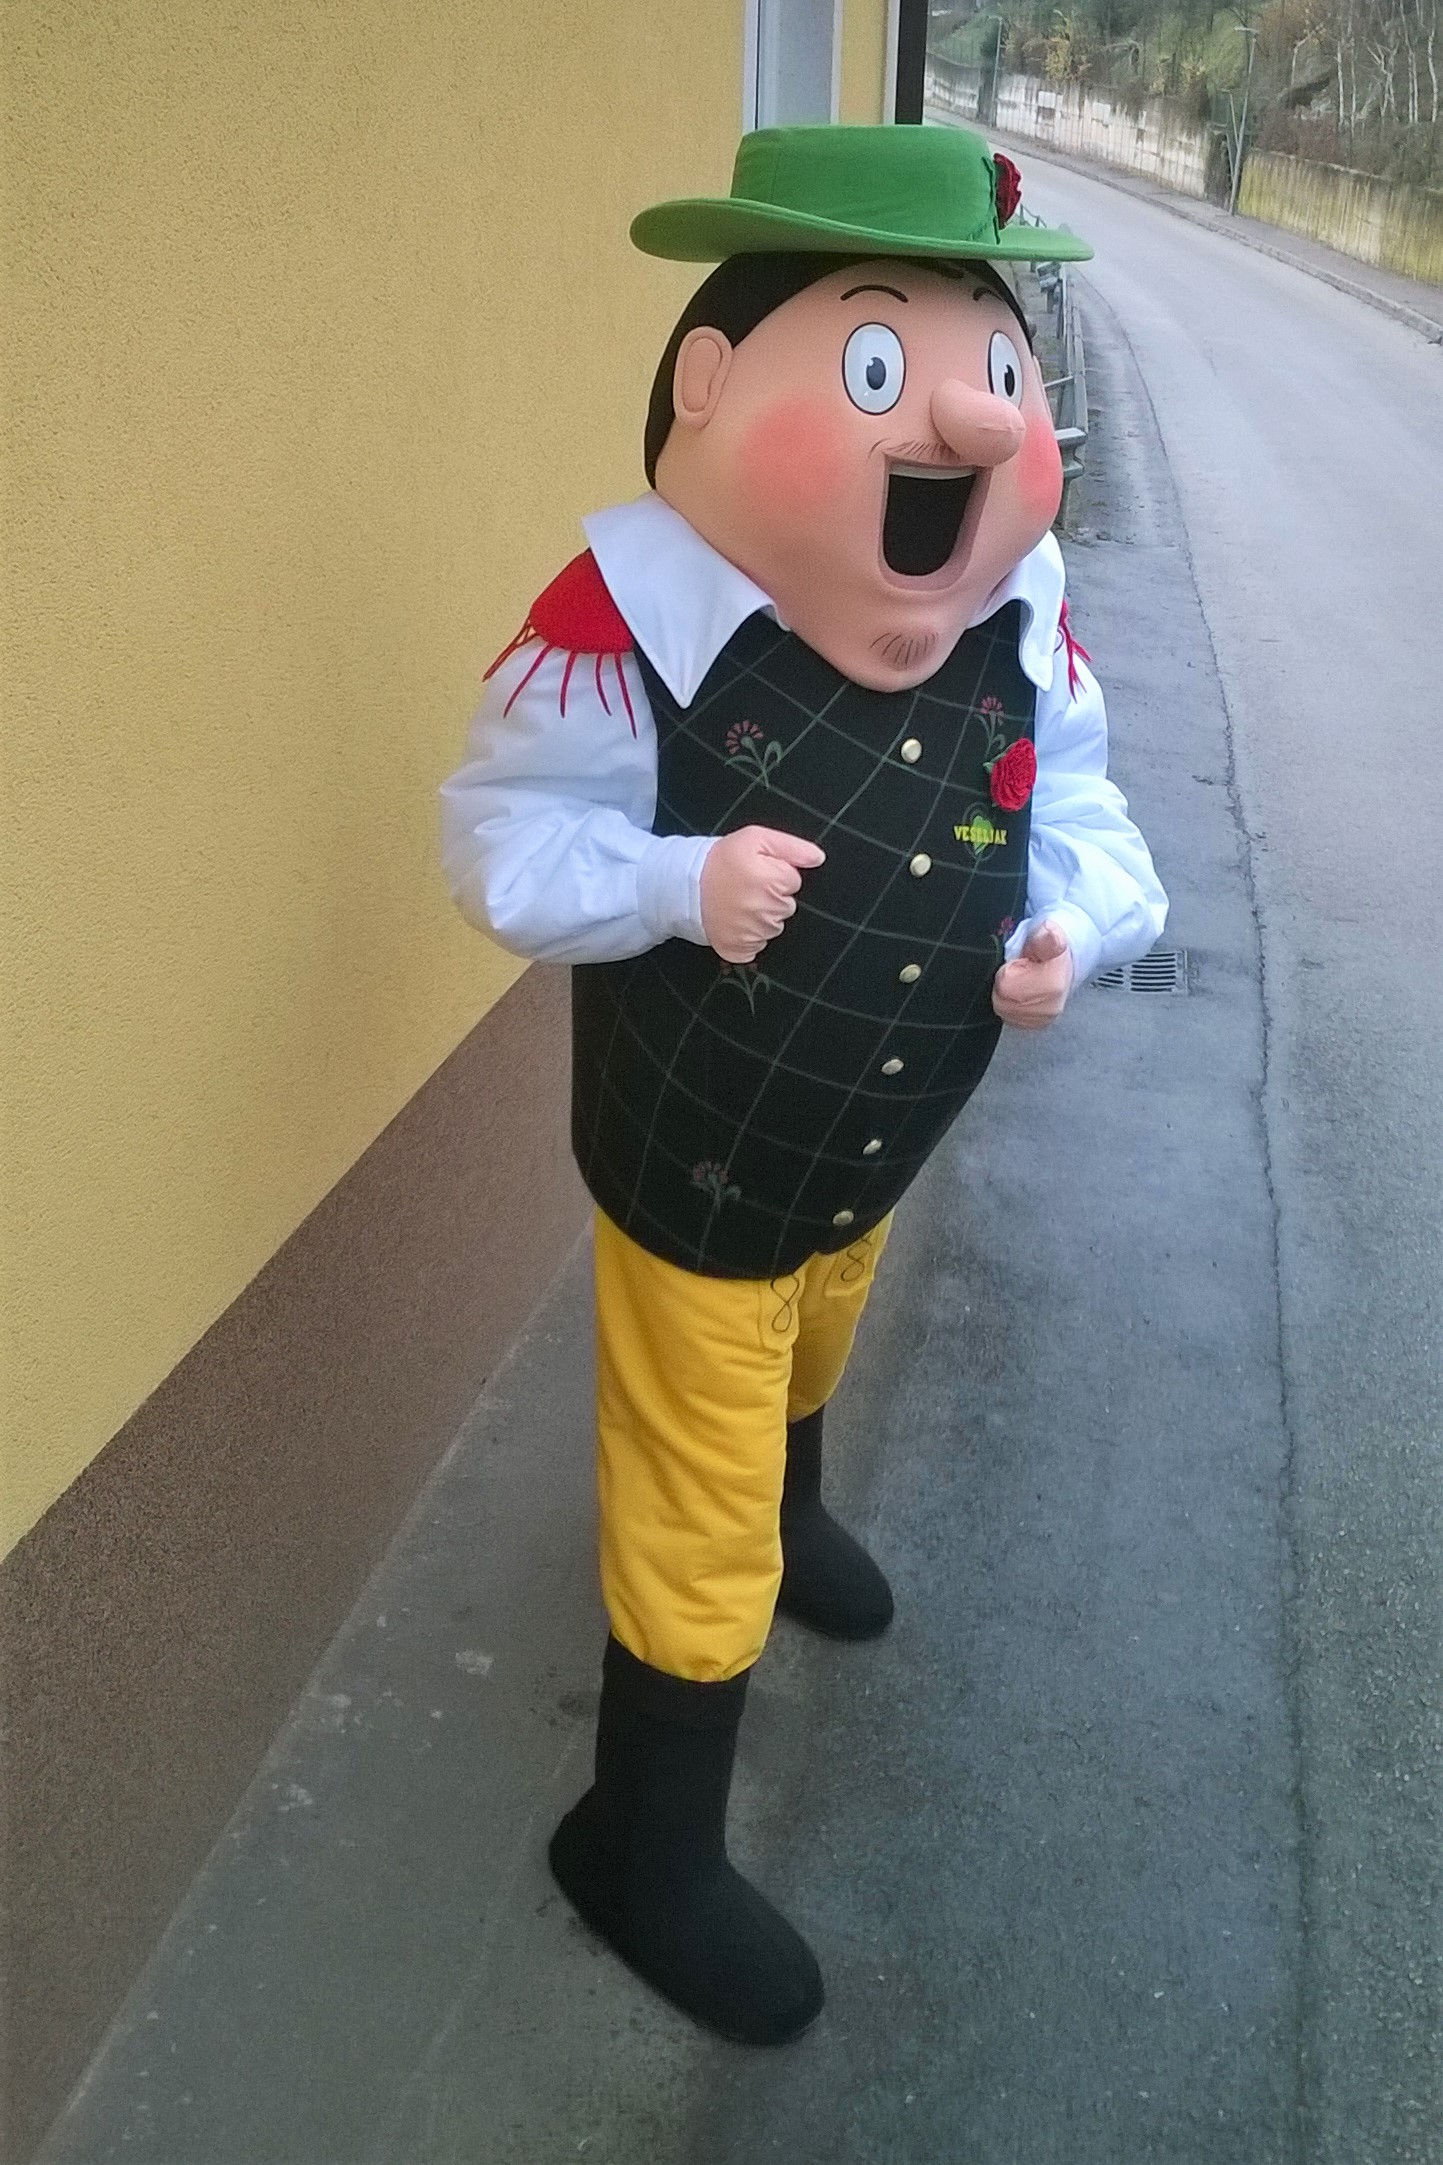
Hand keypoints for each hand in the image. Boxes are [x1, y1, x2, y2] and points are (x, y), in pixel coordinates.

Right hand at [700, 826, 825, 963]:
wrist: (684, 885)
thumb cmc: (721, 859)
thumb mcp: (755, 838)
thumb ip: (792, 847)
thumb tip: (818, 858)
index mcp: (771, 880)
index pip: (794, 881)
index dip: (777, 874)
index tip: (757, 871)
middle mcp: (764, 910)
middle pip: (787, 906)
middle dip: (772, 896)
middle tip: (747, 887)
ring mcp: (752, 932)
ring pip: (774, 926)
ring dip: (762, 916)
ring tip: (739, 903)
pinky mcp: (740, 949)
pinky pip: (759, 944)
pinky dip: (750, 935)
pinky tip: (736, 921)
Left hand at [992, 919, 1073, 1027]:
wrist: (1064, 963)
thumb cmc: (1050, 949)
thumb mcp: (1046, 935)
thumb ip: (1046, 936)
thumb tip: (1050, 931)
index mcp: (1052, 987)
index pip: (1005, 986)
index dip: (1007, 971)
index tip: (1020, 963)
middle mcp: (1049, 1009)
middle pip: (1002, 1001)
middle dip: (1006, 983)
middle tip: (1020, 971)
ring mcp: (1042, 1020)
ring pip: (1003, 1010)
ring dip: (1007, 994)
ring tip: (1022, 981)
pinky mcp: (1034, 1026)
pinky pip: (1008, 1017)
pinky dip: (1010, 1004)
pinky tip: (1021, 993)